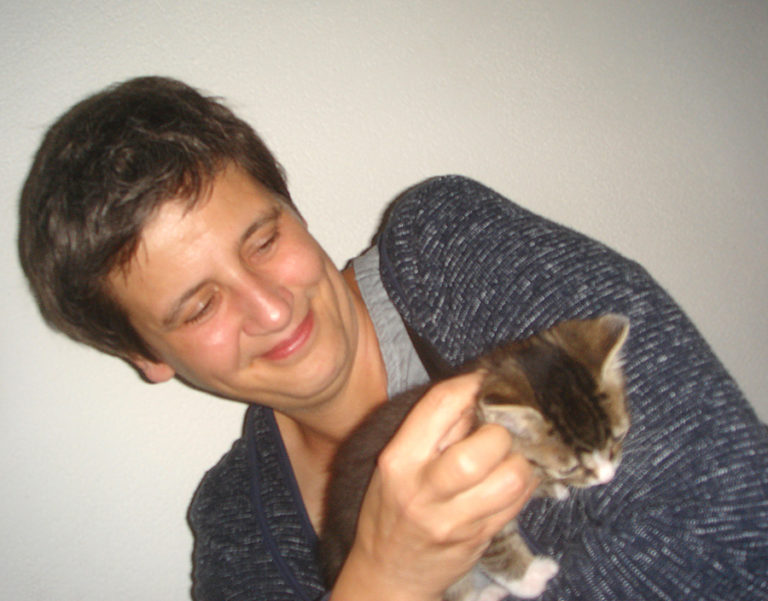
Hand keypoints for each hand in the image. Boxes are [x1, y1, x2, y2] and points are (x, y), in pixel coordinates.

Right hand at [331, 373, 536, 600]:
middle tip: (495, 432)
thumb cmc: (390, 508)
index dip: (471, 384)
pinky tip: (510, 478)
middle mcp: (425, 490)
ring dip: (519, 460)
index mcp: (399, 461)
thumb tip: (476, 393)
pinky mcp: (481, 539)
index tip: (485, 381)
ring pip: (513, 477)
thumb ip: (431, 429)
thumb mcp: (395, 463)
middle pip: (484, 448)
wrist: (388, 572)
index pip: (441, 404)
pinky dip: (525, 483)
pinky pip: (521, 502)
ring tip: (507, 456)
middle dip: (499, 432)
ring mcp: (456, 520)